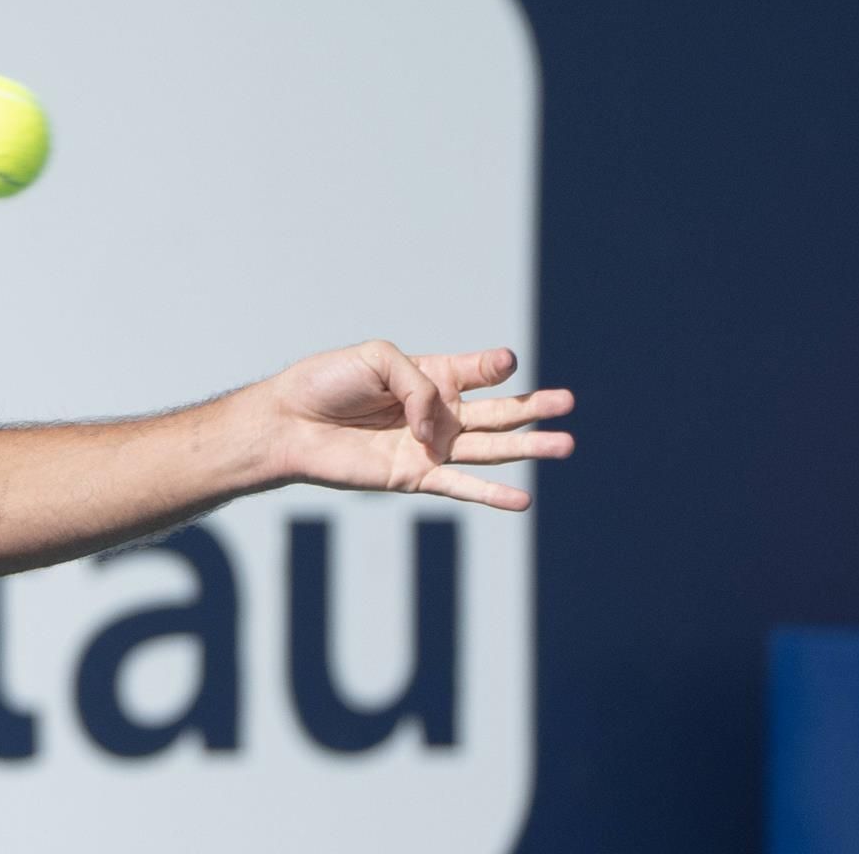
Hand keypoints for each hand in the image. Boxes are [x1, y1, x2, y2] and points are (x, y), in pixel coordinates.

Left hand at [258, 341, 573, 510]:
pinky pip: (460, 487)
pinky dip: (491, 495)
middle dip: (534, 407)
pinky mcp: (414, 476)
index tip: (506, 363)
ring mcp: (429, 446)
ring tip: (567, 444)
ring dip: (528, 447)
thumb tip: (440, 430)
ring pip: (490, 448)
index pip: (476, 370)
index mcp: (429, 374)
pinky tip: (523, 500)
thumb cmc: (327, 383)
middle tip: (570, 402)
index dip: (494, 366)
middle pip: (497, 411)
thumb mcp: (377, 358)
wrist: (289, 422)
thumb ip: (419, 384)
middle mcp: (436, 412)